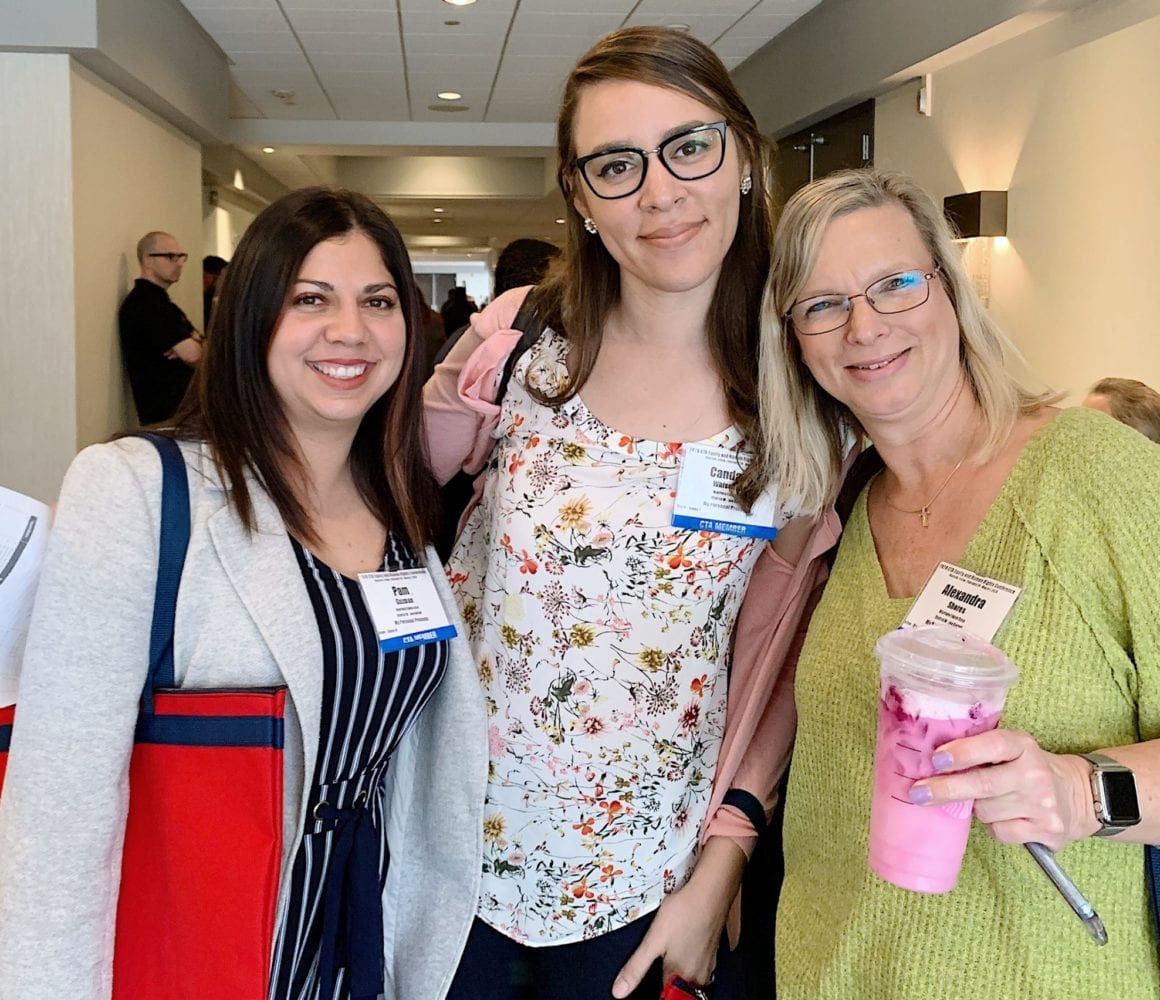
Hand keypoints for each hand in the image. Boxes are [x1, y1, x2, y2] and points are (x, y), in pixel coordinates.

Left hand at [611, 838, 743, 997]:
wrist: (711, 892)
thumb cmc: (683, 913)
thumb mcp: (653, 940)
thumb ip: (636, 967)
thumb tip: (619, 992)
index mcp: (679, 975)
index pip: (666, 997)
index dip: (657, 992)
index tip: (651, 983)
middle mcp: (697, 974)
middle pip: (681, 990)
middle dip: (669, 983)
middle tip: (658, 968)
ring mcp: (708, 963)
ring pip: (693, 980)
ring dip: (682, 975)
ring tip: (670, 961)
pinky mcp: (714, 950)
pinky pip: (702, 967)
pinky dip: (692, 964)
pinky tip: (686, 950)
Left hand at [908, 729, 1095, 849]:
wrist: (1078, 795)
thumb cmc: (1026, 769)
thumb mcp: (1010, 750)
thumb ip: (979, 750)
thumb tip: (929, 760)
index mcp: (1022, 745)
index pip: (993, 745)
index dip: (963, 752)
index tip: (936, 760)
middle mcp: (1035, 773)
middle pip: (983, 784)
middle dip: (946, 789)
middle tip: (917, 793)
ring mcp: (1043, 803)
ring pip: (986, 811)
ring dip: (976, 809)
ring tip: (989, 800)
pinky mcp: (1047, 830)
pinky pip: (1000, 832)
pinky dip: (995, 827)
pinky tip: (1007, 817)